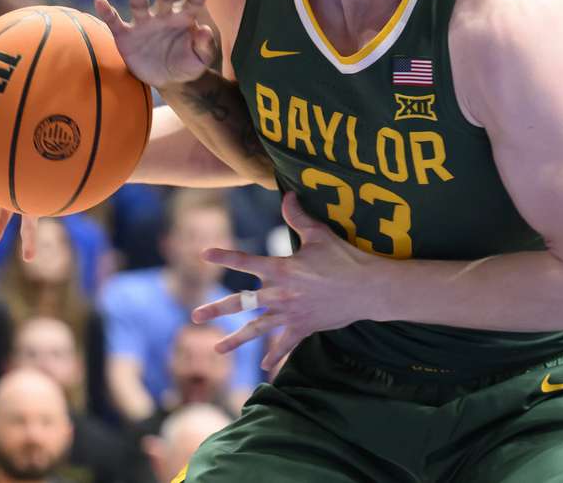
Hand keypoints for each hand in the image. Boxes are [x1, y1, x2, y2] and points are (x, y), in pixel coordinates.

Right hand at [94, 0, 216, 89]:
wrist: (166, 80)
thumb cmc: (186, 65)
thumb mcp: (200, 60)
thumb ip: (205, 46)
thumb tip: (204, 29)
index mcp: (184, 18)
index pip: (194, 0)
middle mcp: (163, 15)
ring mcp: (143, 23)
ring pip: (139, 1)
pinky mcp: (126, 35)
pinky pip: (114, 21)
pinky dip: (106, 12)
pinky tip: (99, 0)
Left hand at [192, 193, 373, 371]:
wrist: (367, 288)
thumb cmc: (344, 258)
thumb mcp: (320, 234)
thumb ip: (299, 217)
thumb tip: (287, 195)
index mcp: (281, 269)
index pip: (246, 261)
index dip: (224, 256)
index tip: (204, 254)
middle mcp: (280, 294)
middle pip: (241, 303)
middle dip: (217, 309)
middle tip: (195, 315)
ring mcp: (290, 314)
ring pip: (257, 329)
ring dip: (236, 340)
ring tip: (217, 349)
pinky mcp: (304, 328)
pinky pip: (285, 344)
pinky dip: (275, 356)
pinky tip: (264, 367)